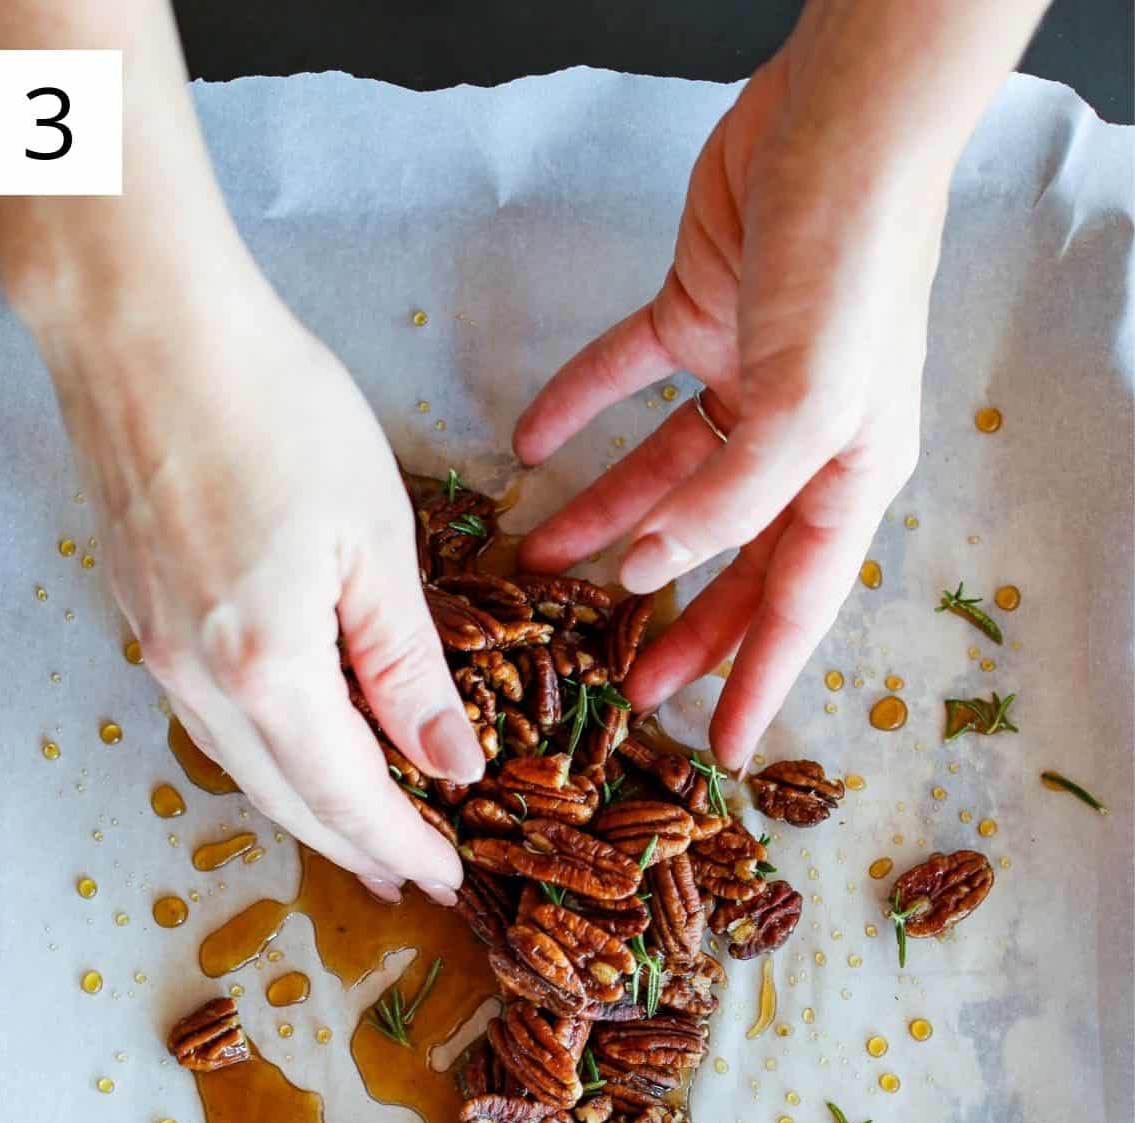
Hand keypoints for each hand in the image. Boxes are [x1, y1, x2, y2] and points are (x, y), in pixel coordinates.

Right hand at [34, 270, 482, 902]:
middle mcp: (198, 679)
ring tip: (357, 828)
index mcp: (267, 668)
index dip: (401, 842)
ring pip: (241, 764)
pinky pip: (208, 718)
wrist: (142, 326)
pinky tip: (293, 744)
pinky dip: (263, 751)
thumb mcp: (373, 540)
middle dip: (351, 844)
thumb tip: (450, 759)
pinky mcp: (140, 614)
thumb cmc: (271, 407)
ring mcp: (157, 649)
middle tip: (404, 874)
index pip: (348, 792)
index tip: (446, 878)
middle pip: (286, 797)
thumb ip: (408, 665)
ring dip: (305, 805)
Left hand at [514, 44, 950, 769]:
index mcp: (846, 474)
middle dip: (671, 618)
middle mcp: (799, 439)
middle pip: (727, 555)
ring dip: (600, 518)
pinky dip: (577, 411)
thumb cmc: (850, 265)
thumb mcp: (807, 404)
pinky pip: (625, 381)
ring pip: (664, 474)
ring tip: (534, 561)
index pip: (795, 602)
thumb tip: (649, 571)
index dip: (757, 679)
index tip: (720, 748)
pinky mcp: (699, 315)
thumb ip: (732, 500)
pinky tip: (528, 445)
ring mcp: (748, 377)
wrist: (842, 118)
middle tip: (616, 680)